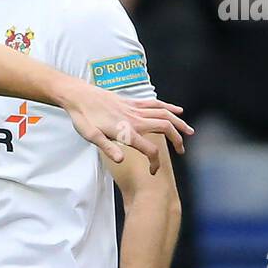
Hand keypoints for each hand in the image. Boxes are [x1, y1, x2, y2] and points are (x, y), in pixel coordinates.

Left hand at [63, 79, 191, 174]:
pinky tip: (178, 111)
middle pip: (165, 128)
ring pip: (164, 114)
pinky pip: (156, 104)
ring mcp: (135, 109)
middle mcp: (134, 119)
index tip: (153, 171)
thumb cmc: (83, 118)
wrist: (78, 95)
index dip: (155, 162)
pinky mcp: (133, 102)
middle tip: (181, 151)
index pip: (149, 149)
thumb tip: (121, 159)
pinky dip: (169, 107)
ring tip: (189, 133)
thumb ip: (107, 148)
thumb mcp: (90, 136)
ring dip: (179, 123)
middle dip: (176, 140)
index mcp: (126, 131)